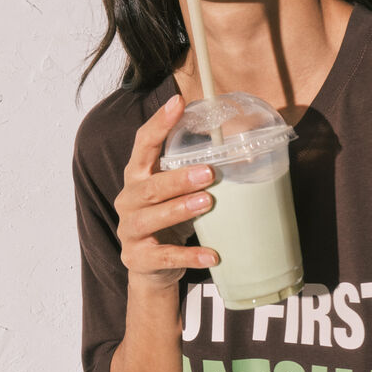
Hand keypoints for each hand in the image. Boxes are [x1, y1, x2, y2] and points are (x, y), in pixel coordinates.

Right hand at [114, 94, 217, 288]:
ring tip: (207, 203)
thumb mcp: (175, 193)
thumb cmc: (168, 222)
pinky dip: (189, 255)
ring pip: (151, 218)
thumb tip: (243, 152)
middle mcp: (128, 200)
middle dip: (178, 178)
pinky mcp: (139, 258)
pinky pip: (165, 256)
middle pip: (149, 186)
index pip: (142, 145)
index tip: (177, 103)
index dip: (158, 123)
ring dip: (180, 209)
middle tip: (208, 172)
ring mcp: (130, 230)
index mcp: (137, 177)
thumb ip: (195, 173)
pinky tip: (211, 255)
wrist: (151, 268)